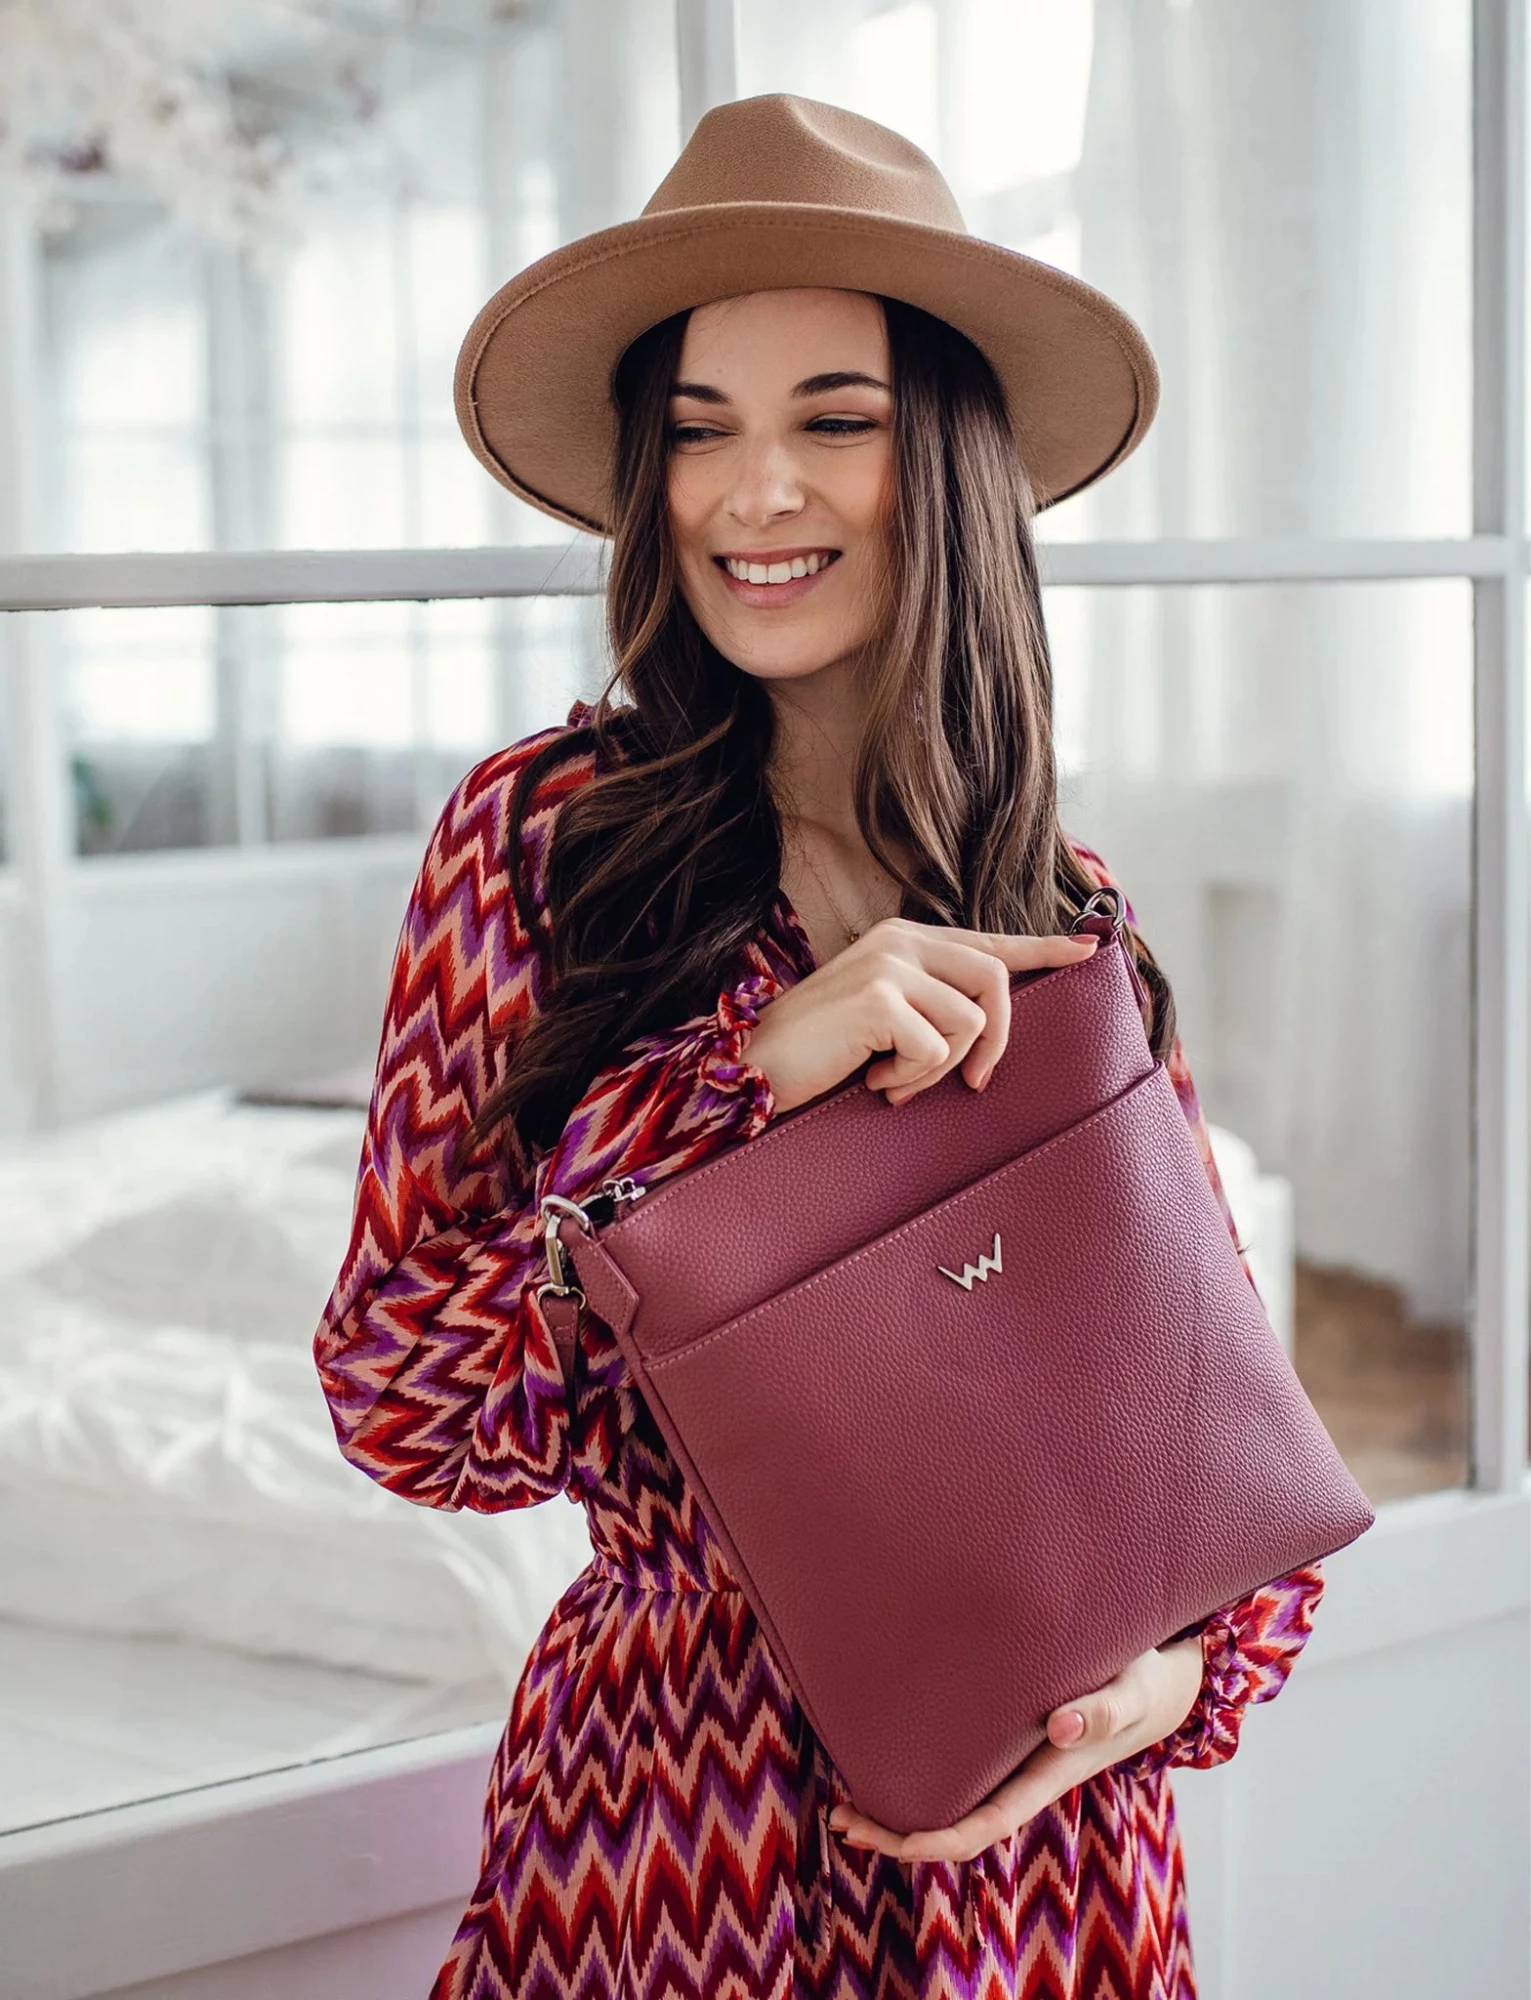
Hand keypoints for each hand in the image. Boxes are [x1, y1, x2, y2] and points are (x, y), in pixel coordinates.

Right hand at [744, 917, 1098, 1115]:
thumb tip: (986, 1027)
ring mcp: (889, 965)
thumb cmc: (820, 1053)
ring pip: (969, 1022)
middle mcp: (900, 940)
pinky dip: (910, 1079)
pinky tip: (873, 1081)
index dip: (1042, 948)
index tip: (1088, 949)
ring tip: (891, 1080)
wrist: (756, 1070)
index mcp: (904, 940)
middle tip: (971, 1082)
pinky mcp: (879, 998)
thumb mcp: (884, 1020)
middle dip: (995, 1039)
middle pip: (995, 979)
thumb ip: (930, 1007)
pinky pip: (935, 1049)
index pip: (987, 940)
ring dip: (939, 1070)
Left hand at [826, 1634, 1204, 1865]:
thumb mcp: (1134, 1691)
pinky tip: (885, 1748)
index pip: (986, 1825)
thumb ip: (1103, 1709)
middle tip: (838, 1817)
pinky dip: (918, 1767)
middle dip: (896, 1831)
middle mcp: (1025, 1775)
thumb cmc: (1148, 1682)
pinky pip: (958, 1766)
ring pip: (951, 1797)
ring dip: (899, 1804)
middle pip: (955, 1822)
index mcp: (1049, 1775)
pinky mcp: (1010, 1733)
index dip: (938, 1839)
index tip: (894, 1839)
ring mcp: (1015, 1758)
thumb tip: (1058, 1728)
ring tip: (842, 1795)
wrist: (1169, 1677)